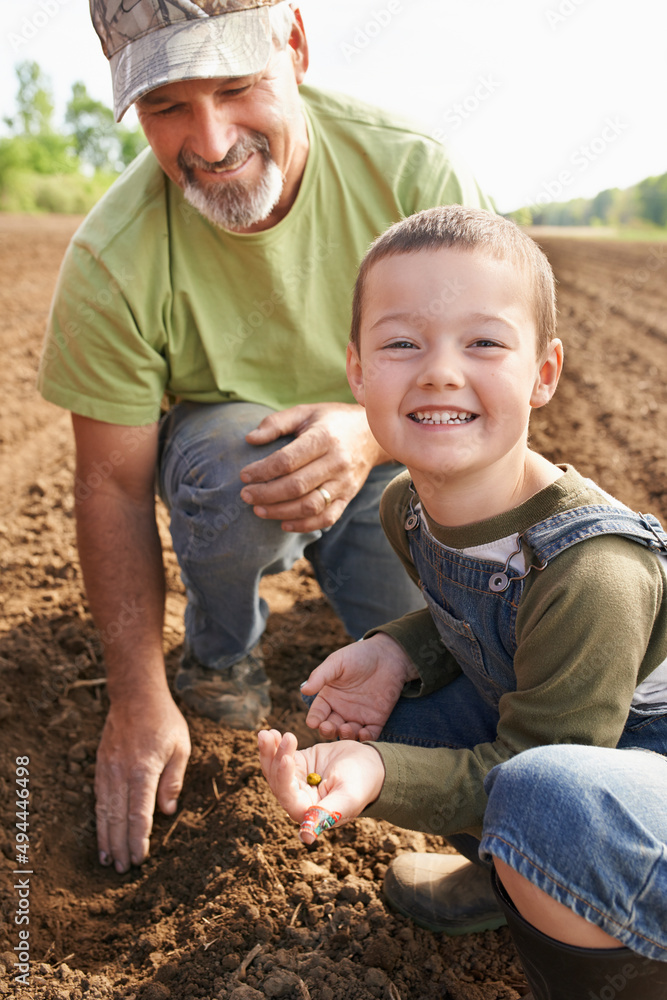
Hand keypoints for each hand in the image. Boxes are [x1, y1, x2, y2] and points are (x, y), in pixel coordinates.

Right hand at [94, 690, 190, 872]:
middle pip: (118, 818)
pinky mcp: (100, 766)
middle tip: (124, 870)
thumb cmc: (163, 720)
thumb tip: (168, 811)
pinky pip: (99, 799)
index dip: (139, 839)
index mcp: (143, 769)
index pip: (139, 813)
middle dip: (121, 846)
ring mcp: (107, 769)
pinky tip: (102, 835)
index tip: (141, 858)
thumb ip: (173, 780)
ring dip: (106, 838)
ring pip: (104, 811)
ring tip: (109, 861)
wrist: (134, 695)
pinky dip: (99, 821)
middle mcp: (121, 772)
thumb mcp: (180, 747)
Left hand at [239, 403, 388, 532]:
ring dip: (281, 512)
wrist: (374, 434)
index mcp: (324, 438)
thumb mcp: (306, 412)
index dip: (262, 470)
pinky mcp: (348, 497)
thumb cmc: (332, 421)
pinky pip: (327, 518)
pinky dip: (304, 525)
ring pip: (310, 506)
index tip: (244, 475)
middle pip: (296, 486)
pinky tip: (284, 523)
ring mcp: (344, 483)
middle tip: (245, 495)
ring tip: (259, 510)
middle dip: (266, 494)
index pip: (287, 460)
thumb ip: (277, 423)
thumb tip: (249, 439)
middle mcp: (337, 462)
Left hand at [258, 729, 384, 842]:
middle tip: (276, 736)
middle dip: (274, 758)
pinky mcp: (298, 764)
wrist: (371, 764)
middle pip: (276, 780)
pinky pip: (281, 755)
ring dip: (269, 751)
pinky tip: (272, 732)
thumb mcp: (347, 797)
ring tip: (267, 733)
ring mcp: (296, 780)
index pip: (288, 796)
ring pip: (274, 767)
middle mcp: (298, 799)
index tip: (287, 758)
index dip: (284, 778)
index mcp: (308, 812)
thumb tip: (306, 837)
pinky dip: (274, 745)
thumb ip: (326, 814)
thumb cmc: (363, 783)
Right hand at [302, 633, 417, 740]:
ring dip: (345, 735)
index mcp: (329, 697)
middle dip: (327, 730)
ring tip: (346, 729)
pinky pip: (370, 734)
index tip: (313, 723)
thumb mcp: (337, 662)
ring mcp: (358, 716)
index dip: (314, 719)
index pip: (318, 713)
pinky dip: (366, 737)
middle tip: (328, 728)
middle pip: (330, 727)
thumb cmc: (358, 655)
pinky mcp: (376, 720)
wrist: (388, 655)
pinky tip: (364, 733)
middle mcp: (341, 709)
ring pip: (348, 734)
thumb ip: (321, 676)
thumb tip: (304, 689)